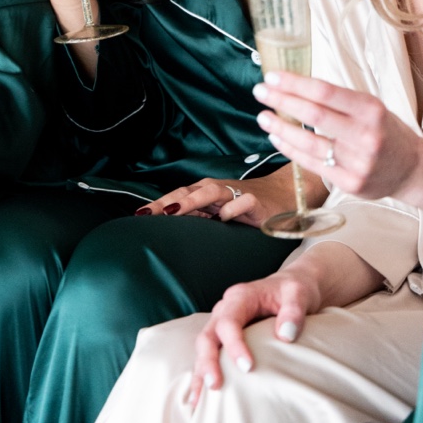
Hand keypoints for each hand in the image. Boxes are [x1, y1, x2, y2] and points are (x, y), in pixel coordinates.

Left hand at [140, 166, 319, 226]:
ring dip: (190, 201)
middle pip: (186, 193)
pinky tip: (224, 219)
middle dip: (166, 203)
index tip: (138, 216)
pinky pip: (241, 202)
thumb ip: (198, 218)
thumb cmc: (246, 205)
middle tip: (147, 214)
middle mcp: (215, 190)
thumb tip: (170, 232)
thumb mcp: (219, 213)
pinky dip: (232, 209)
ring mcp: (235, 193)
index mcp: (204, 193)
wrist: (284, 194)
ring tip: (173, 211)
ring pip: (208, 193)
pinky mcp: (255, 201)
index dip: (158, 205)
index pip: (176, 197)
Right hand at [186, 269, 322, 405]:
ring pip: (203, 347)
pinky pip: (209, 354)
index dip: (234, 345)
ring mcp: (221, 322)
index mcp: (240, 298)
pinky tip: (199, 396)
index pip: (228, 322)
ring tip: (199, 400)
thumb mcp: (299, 294)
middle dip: (208, 361)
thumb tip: (285, 336)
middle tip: (216, 385)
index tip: (248, 368)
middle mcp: (224, 309)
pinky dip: (202, 373)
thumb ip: (293, 312)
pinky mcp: (225, 336)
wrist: (291, 287)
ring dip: (200, 371)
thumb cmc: (295, 291)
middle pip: (207, 335)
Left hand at [255, 71, 422, 200]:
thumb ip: (339, 100)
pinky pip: (312, 163)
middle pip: (314, 115)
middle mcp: (367, 136)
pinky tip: (276, 138)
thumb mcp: (371, 109)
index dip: (295, 83)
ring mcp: (358, 162)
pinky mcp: (350, 183)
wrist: (414, 171)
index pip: (326, 93)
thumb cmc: (386, 132)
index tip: (272, 77)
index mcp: (372, 111)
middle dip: (282, 101)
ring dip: (280, 128)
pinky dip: (290, 149)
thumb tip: (294, 84)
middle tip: (260, 91)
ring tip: (263, 117)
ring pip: (309, 142)